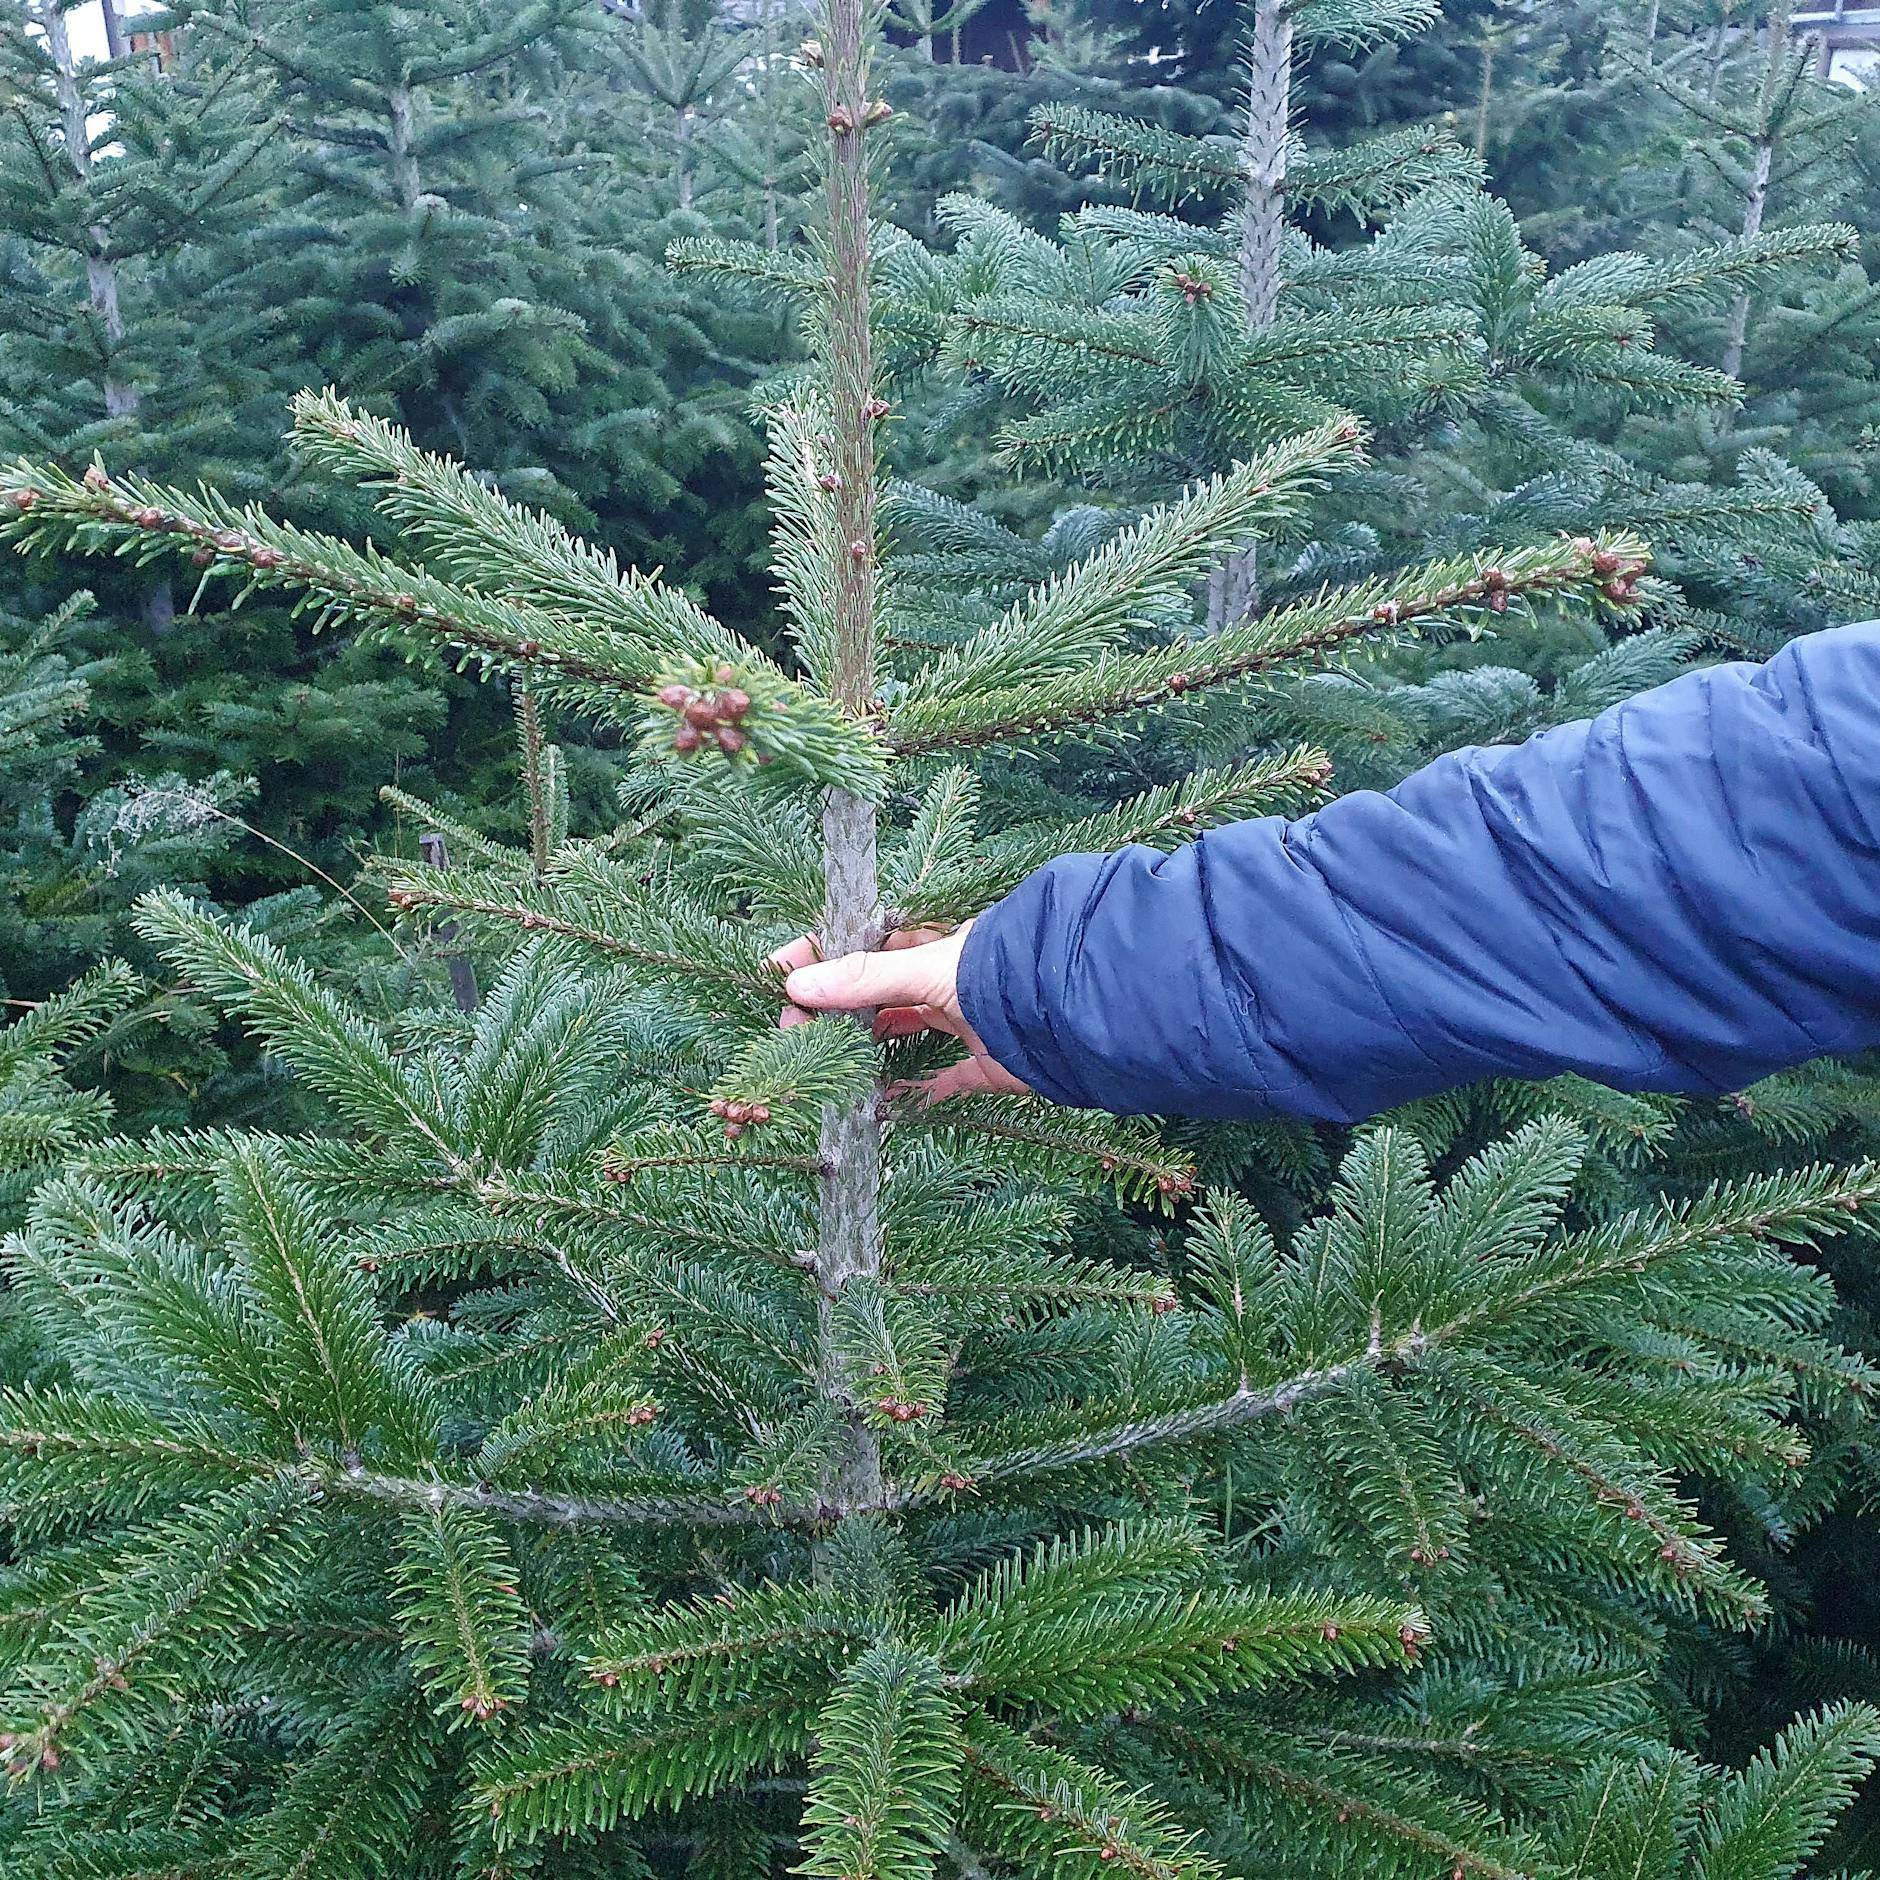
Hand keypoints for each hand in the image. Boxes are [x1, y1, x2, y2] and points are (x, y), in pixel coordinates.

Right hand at [770, 923, 1031, 1102]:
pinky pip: (942, 1081)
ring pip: (903, 1032)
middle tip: (790, 1028)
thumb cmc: (999, 973)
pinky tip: (879, 1103)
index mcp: (931, 944)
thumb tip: (797, 984)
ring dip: (865, 1047)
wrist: (1069, 1014)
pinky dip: (913, 1092)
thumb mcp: (925, 969)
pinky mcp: (986, 1064)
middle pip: (875, 992)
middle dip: (832, 1008)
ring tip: (822, 1061)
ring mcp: (965, 1022)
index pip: (862, 945)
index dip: (821, 956)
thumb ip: (864, 980)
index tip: (778, 972)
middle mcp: (945, 981)